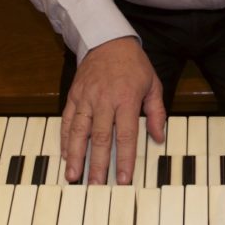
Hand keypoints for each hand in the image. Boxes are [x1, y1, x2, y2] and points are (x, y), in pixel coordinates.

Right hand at [60, 36, 165, 184]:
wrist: (107, 39)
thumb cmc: (133, 64)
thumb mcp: (153, 84)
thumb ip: (157, 112)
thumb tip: (159, 138)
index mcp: (126, 99)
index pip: (126, 135)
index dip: (124, 159)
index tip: (123, 180)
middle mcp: (104, 100)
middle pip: (101, 138)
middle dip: (98, 164)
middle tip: (96, 186)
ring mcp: (86, 98)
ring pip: (80, 131)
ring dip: (76, 156)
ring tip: (74, 176)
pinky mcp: (73, 95)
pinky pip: (67, 120)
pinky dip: (65, 138)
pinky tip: (65, 155)